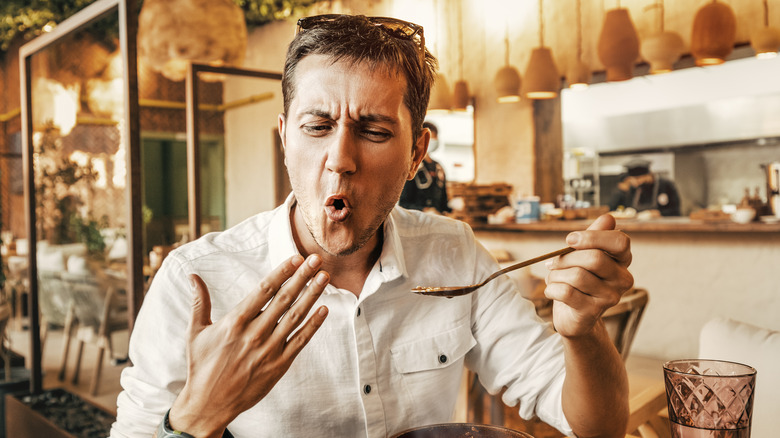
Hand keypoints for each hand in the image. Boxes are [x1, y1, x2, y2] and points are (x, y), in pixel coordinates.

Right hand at [168, 254, 329, 436]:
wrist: (209, 403)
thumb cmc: (201, 366)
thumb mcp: (195, 332)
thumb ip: (199, 302)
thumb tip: (193, 276)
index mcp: (235, 322)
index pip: (264, 290)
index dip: (282, 272)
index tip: (295, 258)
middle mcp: (254, 333)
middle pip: (284, 299)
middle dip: (302, 277)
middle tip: (316, 260)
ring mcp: (268, 350)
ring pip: (295, 317)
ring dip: (312, 295)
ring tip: (324, 278)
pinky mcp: (279, 365)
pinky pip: (300, 341)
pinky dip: (313, 325)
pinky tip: (324, 310)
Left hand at [544, 214, 632, 337]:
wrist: (573, 315)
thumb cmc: (578, 279)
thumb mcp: (583, 254)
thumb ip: (594, 236)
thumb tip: (608, 218)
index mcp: (622, 261)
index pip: (620, 241)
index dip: (593, 237)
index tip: (570, 239)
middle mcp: (622, 279)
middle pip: (595, 258)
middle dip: (566, 258)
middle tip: (552, 262)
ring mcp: (610, 298)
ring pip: (577, 275)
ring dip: (556, 274)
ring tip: (553, 278)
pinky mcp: (593, 312)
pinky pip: (566, 292)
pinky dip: (552, 288)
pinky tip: (551, 290)